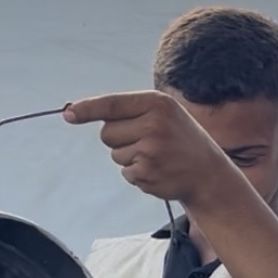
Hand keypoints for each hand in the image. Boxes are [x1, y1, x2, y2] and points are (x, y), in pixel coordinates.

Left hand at [63, 92, 218, 200]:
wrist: (209, 174)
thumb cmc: (180, 140)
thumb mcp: (164, 114)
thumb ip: (130, 111)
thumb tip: (77, 111)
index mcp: (157, 103)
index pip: (112, 104)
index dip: (87, 109)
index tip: (69, 114)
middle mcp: (153, 123)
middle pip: (107, 132)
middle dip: (119, 139)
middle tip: (147, 142)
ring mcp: (150, 149)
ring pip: (114, 154)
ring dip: (129, 158)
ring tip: (156, 157)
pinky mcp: (147, 172)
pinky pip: (125, 172)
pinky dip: (137, 174)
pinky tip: (158, 170)